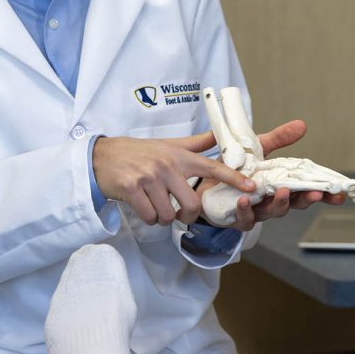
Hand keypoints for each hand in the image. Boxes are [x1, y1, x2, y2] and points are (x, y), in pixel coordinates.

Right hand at [92, 133, 255, 226]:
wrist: (103, 156)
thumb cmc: (140, 152)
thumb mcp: (169, 145)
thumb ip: (196, 144)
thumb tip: (219, 135)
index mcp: (180, 156)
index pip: (213, 166)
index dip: (233, 178)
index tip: (251, 186)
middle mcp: (167, 165)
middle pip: (192, 204)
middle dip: (187, 215)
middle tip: (178, 211)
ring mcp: (149, 177)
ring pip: (169, 215)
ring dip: (163, 217)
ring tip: (155, 203)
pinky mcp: (132, 189)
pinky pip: (150, 217)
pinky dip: (148, 218)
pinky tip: (143, 206)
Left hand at [196, 117, 346, 230]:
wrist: (203, 181)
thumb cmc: (235, 169)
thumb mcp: (258, 150)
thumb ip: (279, 139)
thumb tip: (302, 125)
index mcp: (280, 185)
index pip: (306, 191)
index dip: (324, 194)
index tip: (340, 195)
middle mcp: (270, 201)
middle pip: (294, 204)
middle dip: (306, 199)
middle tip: (316, 193)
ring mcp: (255, 211)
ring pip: (272, 212)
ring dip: (279, 204)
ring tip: (282, 192)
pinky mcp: (235, 217)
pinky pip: (243, 218)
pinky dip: (245, 210)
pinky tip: (245, 199)